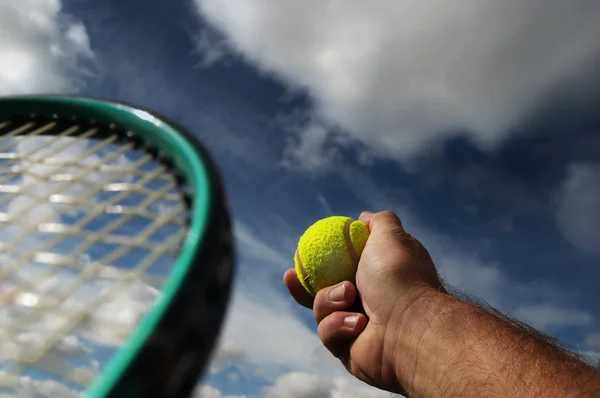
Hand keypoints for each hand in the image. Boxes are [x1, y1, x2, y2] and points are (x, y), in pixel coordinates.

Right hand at [283, 210, 445, 393]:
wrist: (410, 328)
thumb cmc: (399, 277)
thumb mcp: (389, 236)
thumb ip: (378, 222)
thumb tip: (364, 218)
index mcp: (374, 276)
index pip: (341, 266)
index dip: (318, 259)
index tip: (301, 251)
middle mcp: (367, 301)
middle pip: (322, 291)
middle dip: (304, 285)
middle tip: (291, 275)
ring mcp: (357, 327)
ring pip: (320, 310)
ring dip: (329, 300)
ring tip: (349, 296)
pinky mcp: (348, 351)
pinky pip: (328, 333)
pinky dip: (339, 324)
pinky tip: (359, 324)